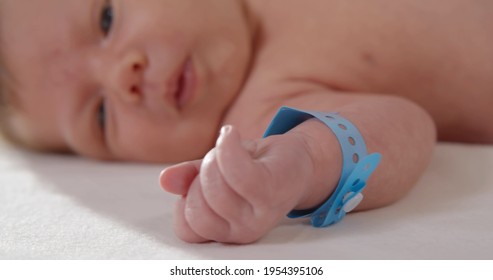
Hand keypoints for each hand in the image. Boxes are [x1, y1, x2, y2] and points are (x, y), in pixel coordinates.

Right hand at [160, 125, 314, 243]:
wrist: (298, 157)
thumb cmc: (255, 166)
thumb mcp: (215, 172)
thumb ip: (189, 178)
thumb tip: (165, 180)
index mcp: (226, 230)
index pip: (186, 228)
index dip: (186, 199)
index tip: (202, 181)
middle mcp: (242, 231)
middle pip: (196, 208)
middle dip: (200, 176)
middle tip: (220, 162)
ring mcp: (258, 215)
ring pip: (213, 185)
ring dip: (215, 156)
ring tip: (232, 148)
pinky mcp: (270, 191)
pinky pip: (234, 169)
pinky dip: (227, 144)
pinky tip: (231, 133)